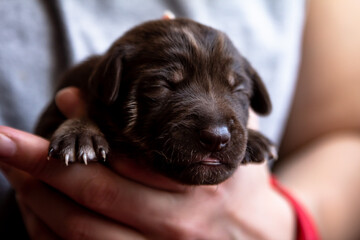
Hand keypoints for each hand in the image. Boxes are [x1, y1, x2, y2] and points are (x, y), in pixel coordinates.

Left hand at [0, 87, 294, 238]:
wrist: (264, 238)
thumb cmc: (242, 187)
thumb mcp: (235, 145)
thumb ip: (196, 99)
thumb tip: (171, 25)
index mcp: (200, 188)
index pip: (130, 158)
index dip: (89, 130)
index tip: (66, 103)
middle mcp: (178, 226)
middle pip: (97, 197)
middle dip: (44, 168)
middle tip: (5, 143)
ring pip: (83, 235)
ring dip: (41, 202)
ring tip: (16, 173)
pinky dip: (55, 237)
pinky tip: (40, 211)